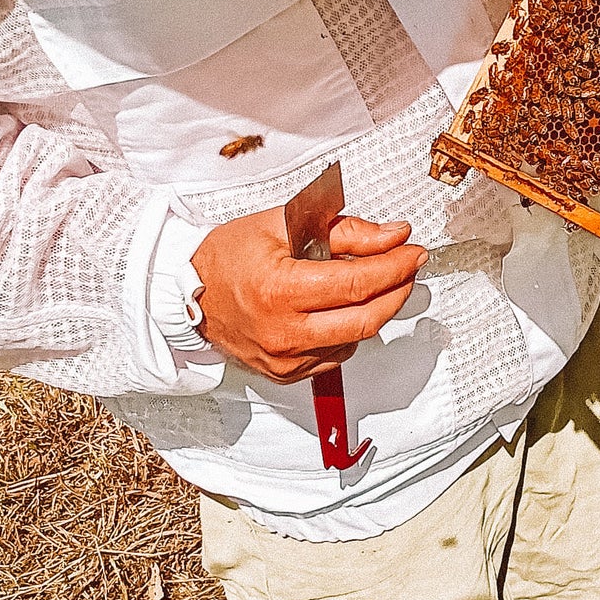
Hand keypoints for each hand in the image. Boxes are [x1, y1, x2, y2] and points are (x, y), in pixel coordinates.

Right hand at [190, 207, 425, 382]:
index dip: (397, 266)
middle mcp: (283, 333)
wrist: (186, 293)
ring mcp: (284, 359)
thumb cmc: (228, 256)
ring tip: (373, 282)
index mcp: (280, 291)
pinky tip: (341, 308)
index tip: (414, 252)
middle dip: (397, 290)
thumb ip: (346, 232)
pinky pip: (336, 355)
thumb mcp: (286, 225)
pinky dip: (349, 331)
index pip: (359, 284)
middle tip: (407, 267)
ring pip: (356, 340)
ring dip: (376, 310)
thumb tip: (393, 236)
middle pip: (367, 319)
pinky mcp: (285, 373)